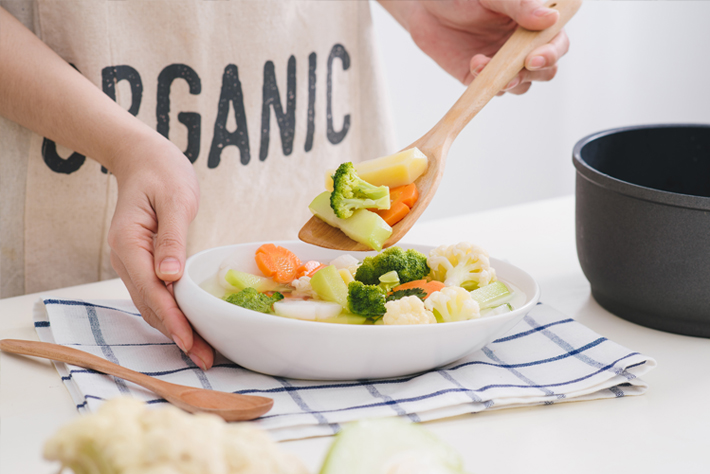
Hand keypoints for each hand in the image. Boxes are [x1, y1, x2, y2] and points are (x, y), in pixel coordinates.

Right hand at [0, 8, 211, 367]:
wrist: (144, 159)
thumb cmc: (162, 174)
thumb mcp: (174, 199)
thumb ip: (172, 238)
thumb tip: (170, 276)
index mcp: (129, 246)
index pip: (152, 291)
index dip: (173, 319)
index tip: (191, 341)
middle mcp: (126, 260)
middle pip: (152, 306)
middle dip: (179, 334)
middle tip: (206, 359)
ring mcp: (133, 264)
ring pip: (154, 306)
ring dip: (177, 330)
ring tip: (203, 353)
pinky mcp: (146, 264)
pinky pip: (158, 296)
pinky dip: (175, 315)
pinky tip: (192, 328)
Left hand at [380, 0, 569, 94]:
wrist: (424, 7)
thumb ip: (519, 7)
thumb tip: (549, 20)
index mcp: (532, 23)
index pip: (557, 41)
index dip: (553, 52)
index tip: (536, 57)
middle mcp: (520, 46)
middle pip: (545, 70)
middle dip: (536, 72)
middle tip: (522, 65)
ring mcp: (501, 64)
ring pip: (521, 85)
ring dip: (510, 81)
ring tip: (487, 63)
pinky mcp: (479, 77)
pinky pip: (492, 89)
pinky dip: (486, 82)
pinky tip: (474, 62)